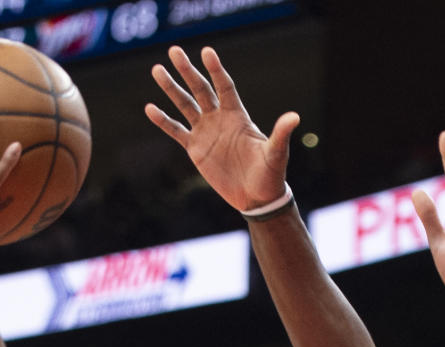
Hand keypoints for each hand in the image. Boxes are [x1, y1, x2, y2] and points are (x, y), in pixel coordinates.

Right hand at [146, 45, 298, 212]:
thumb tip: (294, 117)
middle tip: (174, 51)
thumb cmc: (270, 174)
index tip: (207, 52)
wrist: (256, 198)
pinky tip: (149, 108)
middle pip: (201, 89)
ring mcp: (206, 133)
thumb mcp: (276, 154)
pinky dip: (163, 121)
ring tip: (156, 70)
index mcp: (237, 116)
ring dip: (171, 88)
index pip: (224, 86)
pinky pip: (177, 132)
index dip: (216, 70)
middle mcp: (220, 119)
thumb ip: (280, 134)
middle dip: (188, 71)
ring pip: (185, 105)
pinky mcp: (196, 150)